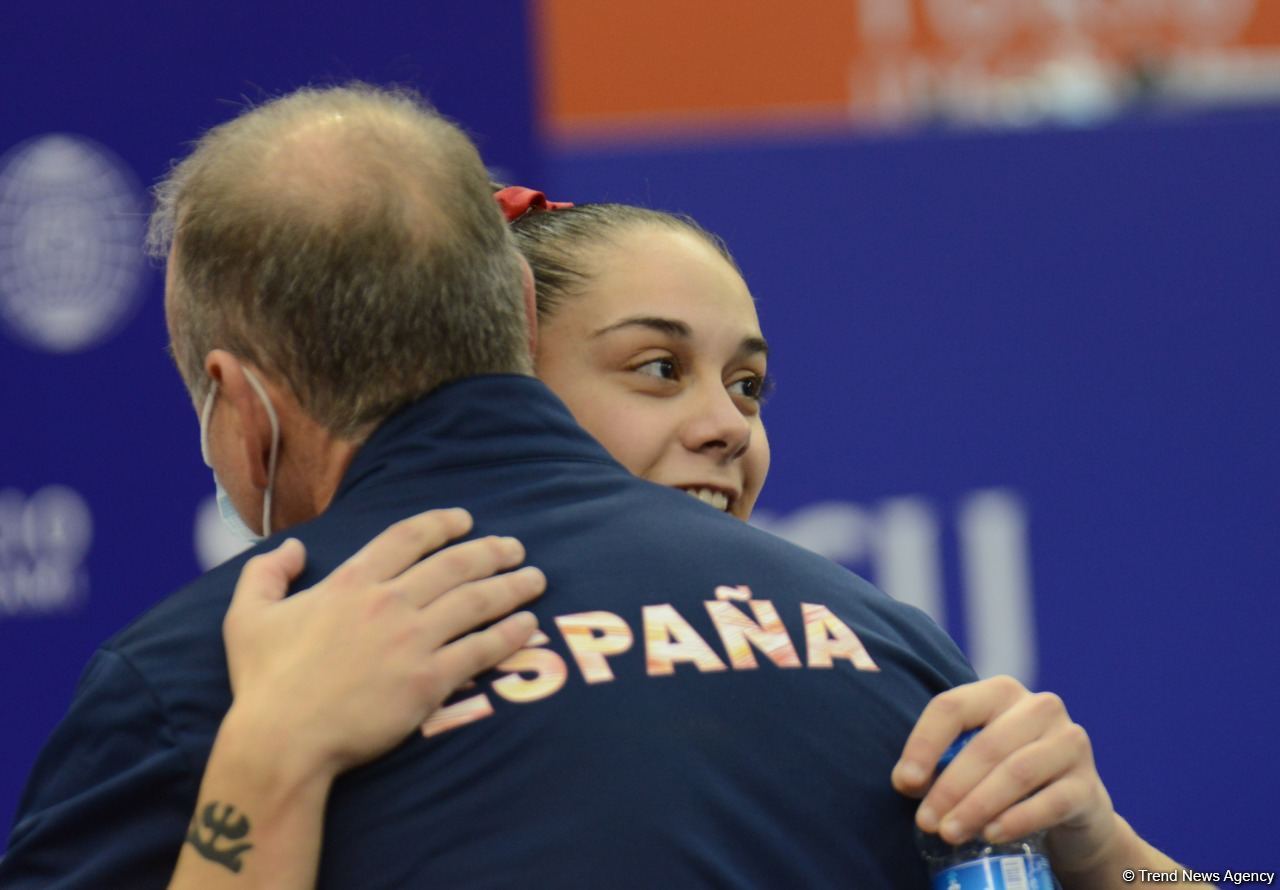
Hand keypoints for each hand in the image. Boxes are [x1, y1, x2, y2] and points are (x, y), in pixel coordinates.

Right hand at [222, 508, 544, 778]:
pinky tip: (529, 625)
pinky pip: (481, 649)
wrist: (283, 741)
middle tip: (514, 548)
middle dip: (491, 551)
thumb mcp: (248, 616)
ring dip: (512, 586)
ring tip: (535, 578)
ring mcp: (413, 640)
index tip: (466, 520)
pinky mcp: (429, 681)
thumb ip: (267, 572)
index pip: (408, 537)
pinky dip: (510, 633)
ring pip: (477, 601)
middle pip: (455, 564)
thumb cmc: (264, 681)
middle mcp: (389, 603)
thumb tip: (296, 548)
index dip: (442, 523)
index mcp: (352, 582)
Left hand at [891, 676, 1119, 873]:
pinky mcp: (1088, 785)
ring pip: (1016, 772)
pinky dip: (1016, 819)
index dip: (924, 744)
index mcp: (1001, 691)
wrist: (1071, 808)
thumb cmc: (1006, 774)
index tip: (904, 782)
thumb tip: (906, 780)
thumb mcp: (974, 758)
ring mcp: (1070, 743)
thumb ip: (940, 762)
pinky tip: (990, 835)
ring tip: (950, 833)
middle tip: (926, 821)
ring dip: (977, 806)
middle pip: (984, 744)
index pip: (953, 707)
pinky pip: (1051, 802)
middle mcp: (1040, 707)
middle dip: (949, 787)